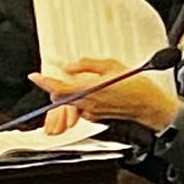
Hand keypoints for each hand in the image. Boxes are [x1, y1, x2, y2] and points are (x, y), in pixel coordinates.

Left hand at [28, 57, 181, 132]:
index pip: (58, 88)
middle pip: (61, 97)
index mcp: (89, 90)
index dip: (44, 82)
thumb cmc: (135, 85)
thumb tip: (70, 66)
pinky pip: (81, 108)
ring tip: (81, 81)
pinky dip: (80, 100)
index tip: (35, 76)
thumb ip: (87, 65)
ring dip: (69, 93)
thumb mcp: (111, 65)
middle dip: (57, 86)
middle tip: (62, 74)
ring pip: (70, 103)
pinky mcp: (96, 117)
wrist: (148, 105)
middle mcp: (87, 104)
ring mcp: (91, 112)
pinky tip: (93, 92)